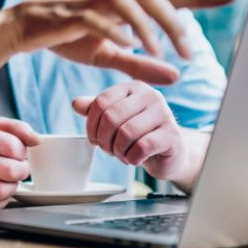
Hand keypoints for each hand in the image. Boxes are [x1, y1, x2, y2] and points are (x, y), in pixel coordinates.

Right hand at [0, 0, 235, 84]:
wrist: (23, 30)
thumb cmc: (67, 38)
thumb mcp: (108, 55)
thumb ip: (141, 64)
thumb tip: (177, 76)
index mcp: (126, 7)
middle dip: (175, 22)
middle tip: (189, 53)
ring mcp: (91, 3)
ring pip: (126, 1)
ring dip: (147, 25)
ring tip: (159, 51)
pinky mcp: (70, 14)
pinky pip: (96, 17)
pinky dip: (113, 29)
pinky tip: (126, 45)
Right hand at [0, 118, 38, 210]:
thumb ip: (15, 128)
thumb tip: (36, 140)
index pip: (12, 146)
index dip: (22, 152)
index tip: (17, 153)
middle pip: (10, 170)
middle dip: (21, 171)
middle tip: (17, 168)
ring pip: (2, 191)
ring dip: (12, 186)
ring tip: (7, 180)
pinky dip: (0, 199)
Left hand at [72, 81, 187, 181]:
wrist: (170, 152)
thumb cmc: (140, 134)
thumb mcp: (117, 119)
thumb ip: (97, 110)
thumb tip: (75, 103)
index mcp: (133, 87)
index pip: (101, 102)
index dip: (91, 125)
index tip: (93, 139)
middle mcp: (151, 96)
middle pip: (111, 117)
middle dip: (104, 140)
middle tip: (107, 150)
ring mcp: (165, 114)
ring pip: (126, 133)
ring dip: (118, 151)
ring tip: (121, 155)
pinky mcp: (172, 135)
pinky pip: (142, 147)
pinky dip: (132, 158)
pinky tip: (134, 159)